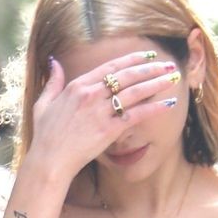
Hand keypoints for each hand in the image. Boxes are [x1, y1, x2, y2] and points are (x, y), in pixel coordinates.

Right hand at [26, 51, 182, 182]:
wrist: (49, 162)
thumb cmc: (45, 136)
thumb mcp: (44, 104)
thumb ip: (52, 82)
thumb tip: (55, 63)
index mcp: (77, 86)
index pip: (110, 66)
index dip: (132, 59)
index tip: (148, 55)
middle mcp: (91, 95)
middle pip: (127, 75)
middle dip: (151, 68)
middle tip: (168, 64)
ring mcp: (100, 112)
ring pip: (135, 91)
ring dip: (157, 83)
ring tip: (173, 77)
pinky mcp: (108, 130)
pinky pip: (136, 115)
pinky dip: (154, 108)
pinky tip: (169, 104)